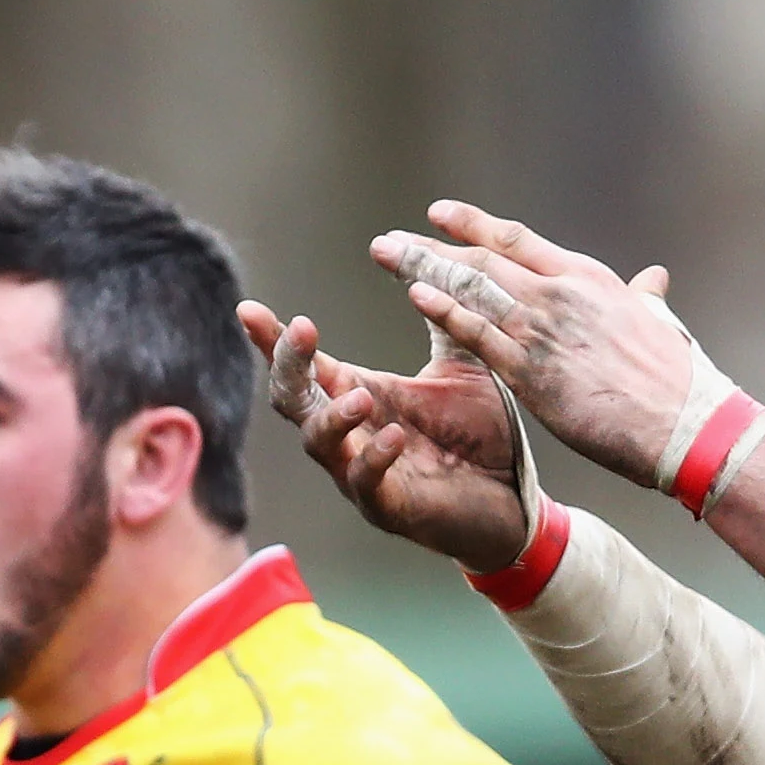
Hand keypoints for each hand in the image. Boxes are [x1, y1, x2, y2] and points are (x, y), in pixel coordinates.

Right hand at [244, 298, 540, 571]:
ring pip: (319, 444)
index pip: (303, 365)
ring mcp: (360, 473)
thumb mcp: (462, 364)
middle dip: (288, 366)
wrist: (516, 500)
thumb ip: (442, 315)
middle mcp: (349, 434)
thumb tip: (420, 258)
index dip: (272, 340)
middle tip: (300, 332)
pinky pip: (366, 484)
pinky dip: (375, 458)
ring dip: (332, 418)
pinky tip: (394, 435)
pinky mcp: (389, 506)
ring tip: (359, 395)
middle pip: (292, 400)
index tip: (249, 310)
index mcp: (357, 395)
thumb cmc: (481, 435)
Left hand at [372, 204, 723, 486]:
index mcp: (587, 279)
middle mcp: (559, 294)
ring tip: (385, 255)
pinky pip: (477, 332)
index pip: (517, 240)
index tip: (438, 214)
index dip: (474, 225)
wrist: (683, 421)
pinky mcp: (530, 369)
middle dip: (429, 248)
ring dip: (422, 270)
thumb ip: (645, 298)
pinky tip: (414, 295)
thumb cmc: (676, 379)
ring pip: (470, 287)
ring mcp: (542, 329)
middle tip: (388, 241)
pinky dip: (444, 311)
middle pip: (481, 259)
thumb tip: (654, 279)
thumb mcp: (659, 324)